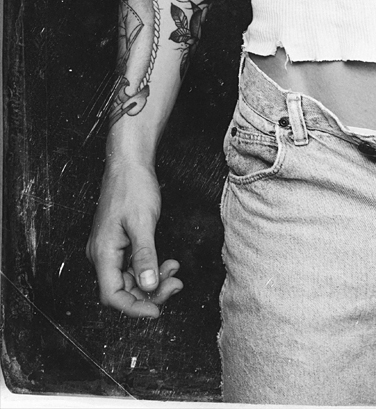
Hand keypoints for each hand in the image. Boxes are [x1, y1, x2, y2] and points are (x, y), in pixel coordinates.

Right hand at [86, 161, 182, 318]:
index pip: (113, 296)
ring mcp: (110, 249)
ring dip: (153, 280)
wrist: (129, 163)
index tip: (157, 310)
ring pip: (131, 279)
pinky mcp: (120, 243)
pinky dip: (151, 267)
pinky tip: (167, 262)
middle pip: (123, 291)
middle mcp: (102, 255)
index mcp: (103, 253)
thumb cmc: (132, 187)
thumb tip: (147, 286)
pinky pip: (134, 266)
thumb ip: (145, 256)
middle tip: (174, 284)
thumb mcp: (142, 223)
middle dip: (150, 293)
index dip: (135, 308)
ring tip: (174, 270)